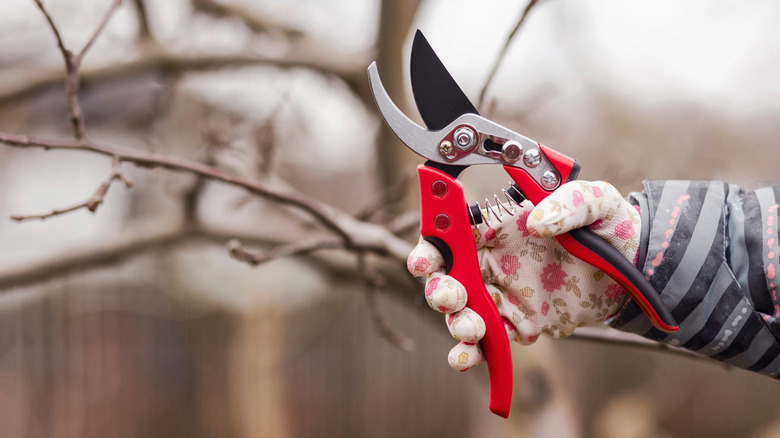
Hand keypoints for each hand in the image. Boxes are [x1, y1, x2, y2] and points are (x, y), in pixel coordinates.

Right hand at [407, 181, 640, 369]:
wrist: (635, 269)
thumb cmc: (608, 226)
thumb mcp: (597, 201)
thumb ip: (569, 203)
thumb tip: (539, 222)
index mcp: (497, 227)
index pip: (450, 233)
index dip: (430, 246)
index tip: (423, 261)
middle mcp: (492, 262)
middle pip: (447, 277)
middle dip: (440, 291)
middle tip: (451, 299)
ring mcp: (503, 295)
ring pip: (463, 313)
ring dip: (458, 324)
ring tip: (472, 331)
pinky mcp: (519, 323)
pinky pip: (490, 341)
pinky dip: (477, 352)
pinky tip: (469, 359)